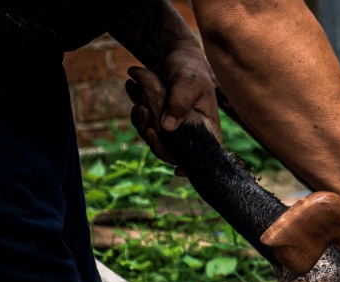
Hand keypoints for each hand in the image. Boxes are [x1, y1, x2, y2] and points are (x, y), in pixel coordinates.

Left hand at [126, 48, 219, 171]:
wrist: (176, 55)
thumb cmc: (190, 68)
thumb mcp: (188, 82)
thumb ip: (180, 102)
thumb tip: (168, 128)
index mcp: (206, 129)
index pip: (200, 156)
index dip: (189, 167)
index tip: (177, 169)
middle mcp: (190, 134)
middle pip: (172, 153)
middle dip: (155, 140)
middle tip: (145, 117)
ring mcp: (174, 129)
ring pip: (156, 141)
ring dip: (142, 125)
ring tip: (139, 103)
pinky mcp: (159, 121)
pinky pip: (145, 128)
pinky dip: (137, 115)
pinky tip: (133, 93)